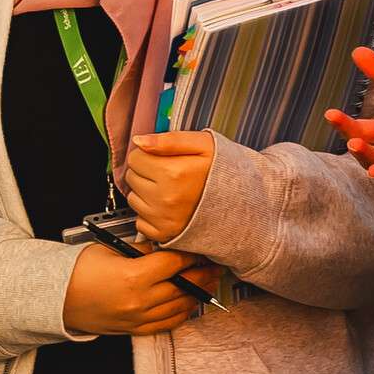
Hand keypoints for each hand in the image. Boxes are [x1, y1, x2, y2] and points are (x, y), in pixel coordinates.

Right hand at [63, 245, 229, 336]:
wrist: (55, 299)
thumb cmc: (76, 272)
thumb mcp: (108, 250)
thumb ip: (140, 250)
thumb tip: (163, 247)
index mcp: (133, 276)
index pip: (175, 264)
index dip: (191, 256)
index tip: (200, 250)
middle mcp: (139, 300)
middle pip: (183, 286)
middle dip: (202, 275)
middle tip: (215, 266)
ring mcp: (138, 318)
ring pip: (180, 306)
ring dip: (197, 294)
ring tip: (208, 283)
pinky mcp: (134, 329)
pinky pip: (167, 324)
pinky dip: (183, 313)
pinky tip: (190, 304)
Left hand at [118, 131, 214, 247]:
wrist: (241, 203)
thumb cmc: (222, 173)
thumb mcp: (202, 145)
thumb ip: (169, 140)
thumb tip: (139, 141)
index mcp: (174, 173)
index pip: (135, 158)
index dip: (149, 155)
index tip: (165, 159)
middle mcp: (165, 198)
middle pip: (132, 177)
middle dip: (147, 173)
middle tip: (170, 175)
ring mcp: (163, 218)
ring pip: (133, 198)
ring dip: (147, 193)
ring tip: (171, 190)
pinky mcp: (163, 233)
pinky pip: (139, 220)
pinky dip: (150, 213)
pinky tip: (169, 207)